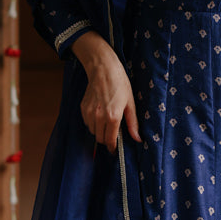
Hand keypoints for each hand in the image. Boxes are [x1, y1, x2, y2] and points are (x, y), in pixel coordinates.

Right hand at [72, 31, 140, 153]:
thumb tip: (137, 139)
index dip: (112, 147)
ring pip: (92, 131)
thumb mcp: (130, 103)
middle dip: (106, 139)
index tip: (114, 150)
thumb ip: (133, 123)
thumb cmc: (120, 84)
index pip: (110, 140)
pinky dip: (92, 123)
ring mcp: (89, 112)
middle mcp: (99, 117)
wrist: (103, 69)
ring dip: (99, 131)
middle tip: (112, 135)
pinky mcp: (83, 108)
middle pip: (100, 138)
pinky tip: (100, 114)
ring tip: (107, 122)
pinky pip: (87, 123)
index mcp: (113, 117)